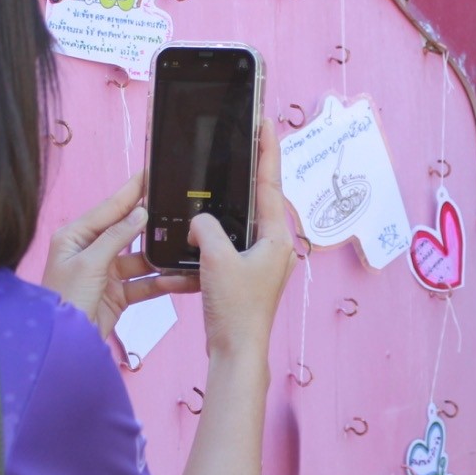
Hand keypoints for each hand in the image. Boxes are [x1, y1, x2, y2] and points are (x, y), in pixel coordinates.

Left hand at [42, 171, 196, 341]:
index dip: (130, 192)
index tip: (148, 173)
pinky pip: (144, 283)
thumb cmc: (64, 302)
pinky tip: (178, 278)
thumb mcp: (89, 264)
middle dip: (151, 223)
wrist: (63, 347)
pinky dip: (160, 282)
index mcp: (75, 237)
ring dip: (160, 258)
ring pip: (140, 259)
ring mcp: (105, 273)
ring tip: (184, 245)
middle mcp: (90, 251)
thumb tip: (139, 213)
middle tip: (175, 204)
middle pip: (127, 232)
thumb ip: (116, 237)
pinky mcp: (117, 294)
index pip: (108, 208)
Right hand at [191, 127, 294, 360]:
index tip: (265, 123)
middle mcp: (275, 248)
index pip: (271, 184)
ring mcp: (262, 263)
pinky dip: (217, 237)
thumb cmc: (235, 311)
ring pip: (243, 224)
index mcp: (276, 239)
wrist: (236, 351)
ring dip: (229, 207)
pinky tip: (201, 232)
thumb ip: (207, 229)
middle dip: (249, 174)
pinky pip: (232, 246)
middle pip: (260, 201)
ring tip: (220, 182)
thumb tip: (199, 221)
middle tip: (244, 142)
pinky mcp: (247, 277)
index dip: (267, 151)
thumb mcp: (216, 260)